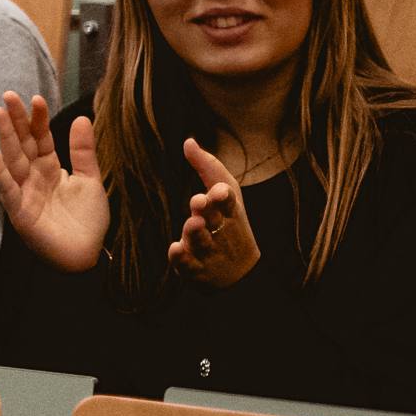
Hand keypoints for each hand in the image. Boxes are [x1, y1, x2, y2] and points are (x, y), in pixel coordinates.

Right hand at [0, 92, 111, 272]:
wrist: (86, 256)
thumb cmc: (87, 221)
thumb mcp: (90, 180)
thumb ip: (83, 151)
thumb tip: (81, 118)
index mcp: (49, 168)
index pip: (41, 137)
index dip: (38, 119)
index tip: (36, 98)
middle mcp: (33, 177)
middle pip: (22, 143)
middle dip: (15, 120)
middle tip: (8, 95)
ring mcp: (24, 192)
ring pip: (12, 160)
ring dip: (4, 137)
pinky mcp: (19, 211)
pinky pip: (7, 188)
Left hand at [169, 138, 261, 283]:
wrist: (239, 273)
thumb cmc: (227, 223)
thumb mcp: (224, 196)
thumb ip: (207, 168)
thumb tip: (188, 142)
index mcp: (229, 213)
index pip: (229, 203)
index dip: (224, 197)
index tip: (220, 191)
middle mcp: (221, 232)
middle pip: (215, 220)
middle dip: (207, 210)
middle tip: (198, 201)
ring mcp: (209, 251)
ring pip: (201, 241)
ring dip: (195, 232)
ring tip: (192, 223)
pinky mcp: (196, 268)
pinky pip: (188, 264)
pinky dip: (182, 258)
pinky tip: (175, 250)